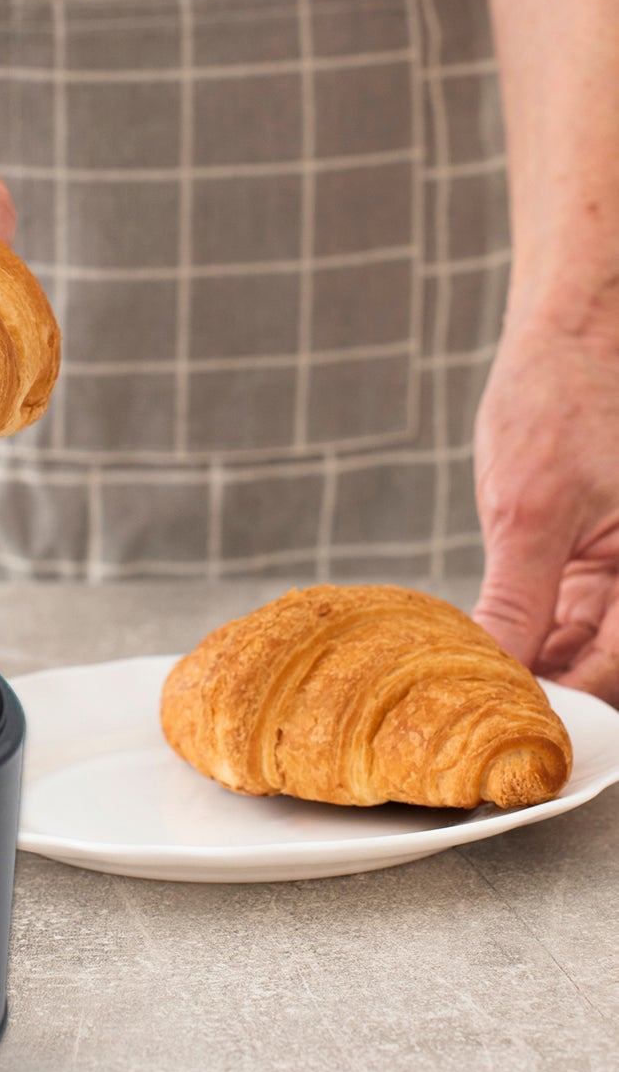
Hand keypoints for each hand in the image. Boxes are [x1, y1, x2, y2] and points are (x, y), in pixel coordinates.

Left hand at [472, 317, 618, 699]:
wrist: (564, 346)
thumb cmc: (560, 406)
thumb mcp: (528, 509)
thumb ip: (519, 597)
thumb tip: (495, 668)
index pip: (617, 666)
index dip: (569, 702)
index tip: (508, 724)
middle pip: (603, 668)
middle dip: (548, 693)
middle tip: (479, 718)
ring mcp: (616, 576)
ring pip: (579, 651)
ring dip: (530, 671)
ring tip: (467, 692)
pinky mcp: (584, 569)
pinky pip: (560, 622)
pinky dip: (522, 640)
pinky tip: (477, 656)